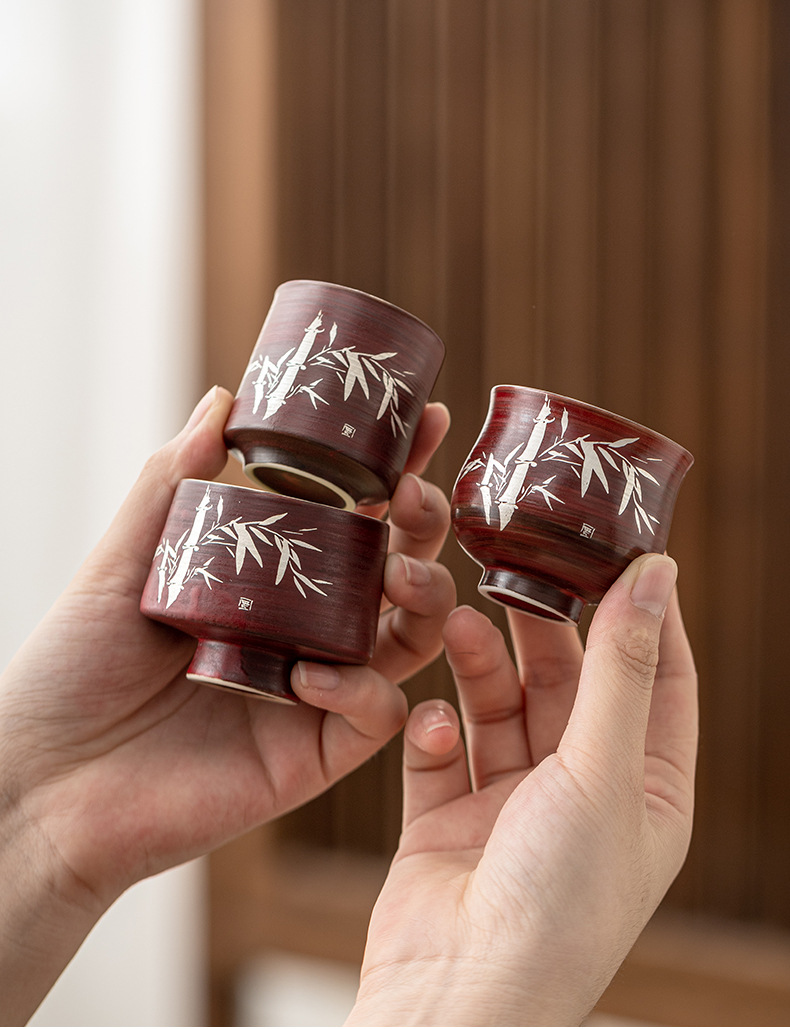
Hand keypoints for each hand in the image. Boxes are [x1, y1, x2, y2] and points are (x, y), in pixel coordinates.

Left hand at [0, 386, 453, 1022]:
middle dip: (424, 528)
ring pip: (411, 640)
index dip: (397, 470)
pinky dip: (362, 690)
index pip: (352, 516)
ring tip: (398, 575)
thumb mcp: (122, 563)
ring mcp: (315, 692)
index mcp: (271, 582)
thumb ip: (172, 484)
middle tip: (412, 497)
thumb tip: (221, 401)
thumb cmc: (71, 670)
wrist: (42, 781)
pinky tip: (312, 678)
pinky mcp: (313, 753)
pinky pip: (376, 716)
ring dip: (424, 600)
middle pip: (399, 571)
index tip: (428, 421)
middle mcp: (305, 631)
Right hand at [348, 554, 696, 1026]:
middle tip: (514, 572)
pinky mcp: (446, 818)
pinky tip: (430, 722)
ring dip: (481, 667)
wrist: (456, 999)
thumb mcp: (602, 773)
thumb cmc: (555, 905)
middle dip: (544, 630)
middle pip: (569, 684)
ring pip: (500, 708)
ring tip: (460, 626)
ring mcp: (511, 806)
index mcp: (643, 791)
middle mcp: (580, 794)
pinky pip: (441, 752)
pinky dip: (434, 730)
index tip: (620, 552)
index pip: (658, 680)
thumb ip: (620, 670)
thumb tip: (655, 576)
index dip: (644, 616)